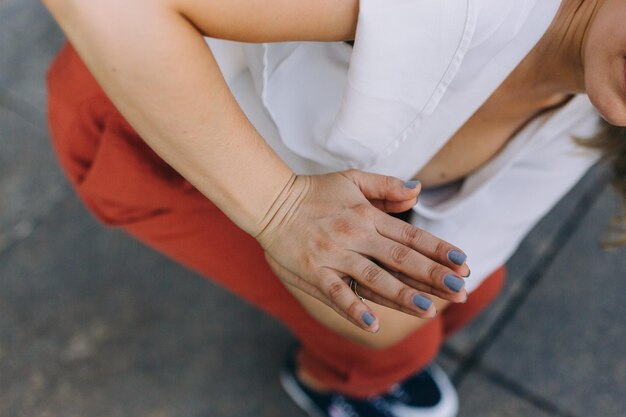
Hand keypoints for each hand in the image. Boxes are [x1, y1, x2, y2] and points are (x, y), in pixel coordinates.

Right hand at [256, 170, 469, 332]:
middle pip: (400, 259)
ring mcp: (334, 256)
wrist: (269, 201)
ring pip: (374, 278)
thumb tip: (417, 190)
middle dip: (433, 276)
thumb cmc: (313, 192)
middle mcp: (355, 236)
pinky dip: (354, 309)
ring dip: (403, 295)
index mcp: (367, 215)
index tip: (463, 263)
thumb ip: (385, 186)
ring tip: (430, 310)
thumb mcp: (351, 179)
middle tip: (461, 292)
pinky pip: (336, 293)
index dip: (438, 249)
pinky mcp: (312, 272)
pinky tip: (374, 324)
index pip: (410, 235)